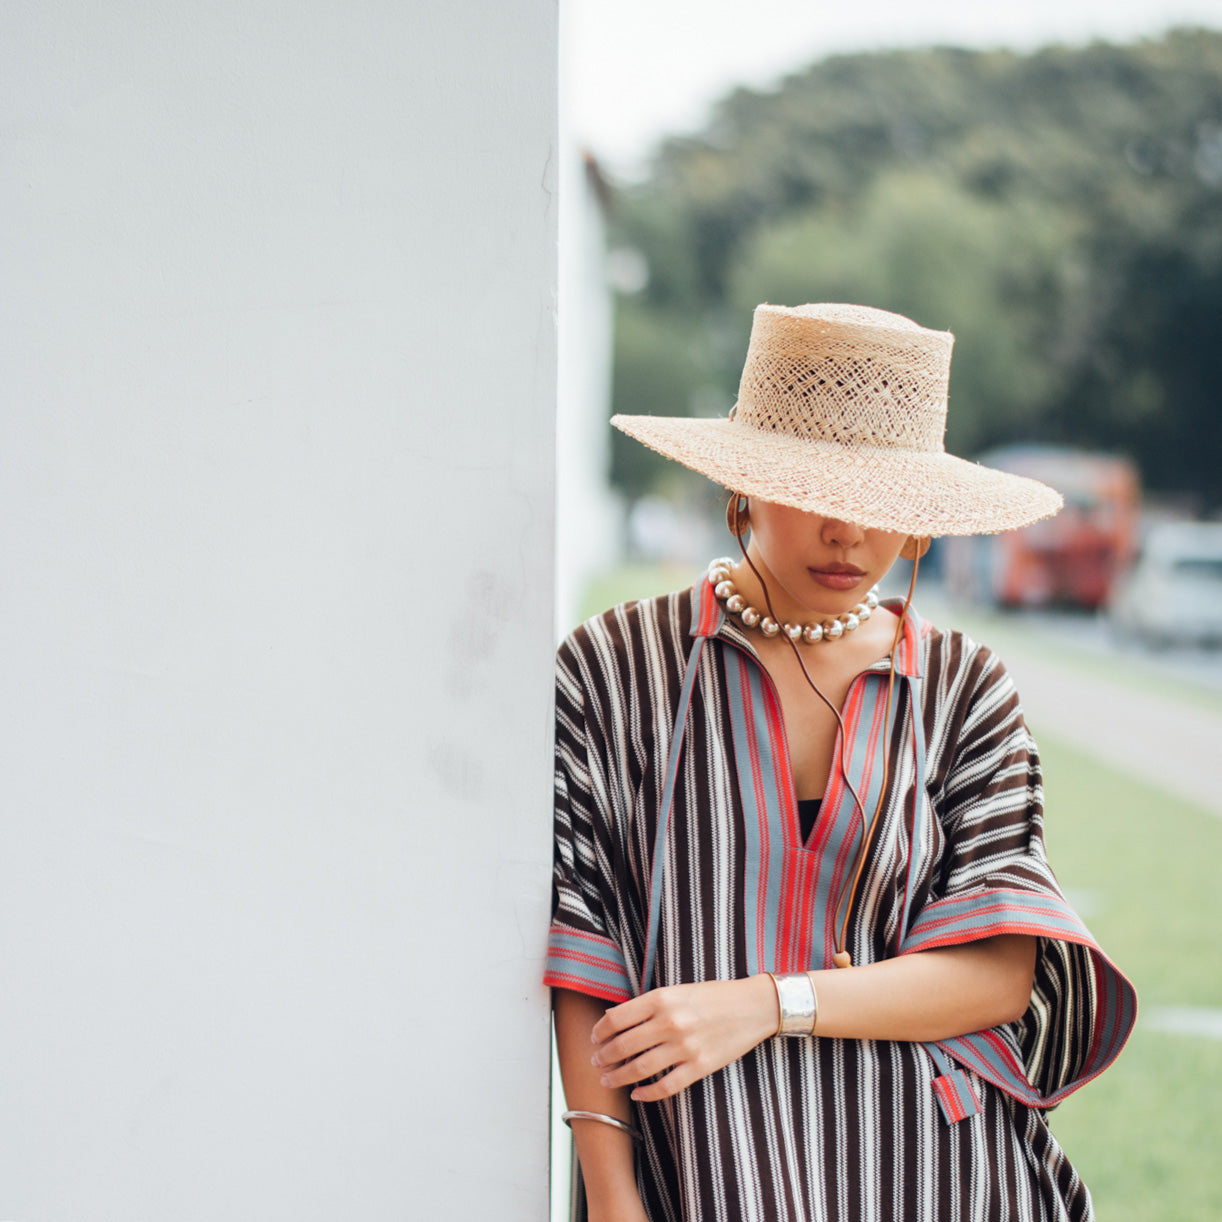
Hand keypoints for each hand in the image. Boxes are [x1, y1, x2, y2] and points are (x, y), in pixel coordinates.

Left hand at [590, 975, 777, 1101]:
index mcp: (661, 998)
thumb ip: (649, 1004)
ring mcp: (684, 1047)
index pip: (617, 1018)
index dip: (600, 1031)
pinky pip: (665, 1086)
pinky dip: (647, 1093)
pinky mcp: (699, 1067)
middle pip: (623, 1046)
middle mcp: (670, 1022)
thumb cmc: (713, 995)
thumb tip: (616, 1017)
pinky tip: (637, 1093)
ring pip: (639, 1069)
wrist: (752, 1006)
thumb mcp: (677, 989)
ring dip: (617, 1077)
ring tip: (607, 1079)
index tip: (594, 1038)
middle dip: (604, 1057)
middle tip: (596, 1062)